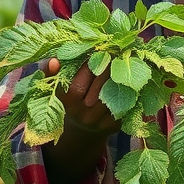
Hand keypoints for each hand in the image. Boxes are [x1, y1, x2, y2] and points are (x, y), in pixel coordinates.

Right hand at [41, 57, 120, 183]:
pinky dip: (128, 90)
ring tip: (126, 59)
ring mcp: (100, 122)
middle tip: (117, 50)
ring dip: (121, 77)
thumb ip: (52, 76)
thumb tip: (54, 60)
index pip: (78, 84)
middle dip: (109, 67)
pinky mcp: (114, 125)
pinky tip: (131, 77)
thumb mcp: (56, 93)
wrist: (80, 134)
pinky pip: (124, 104)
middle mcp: (83, 115)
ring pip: (114, 94)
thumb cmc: (67, 105)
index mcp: (67, 105)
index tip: (98, 50)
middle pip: (99, 87)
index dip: (89, 66)